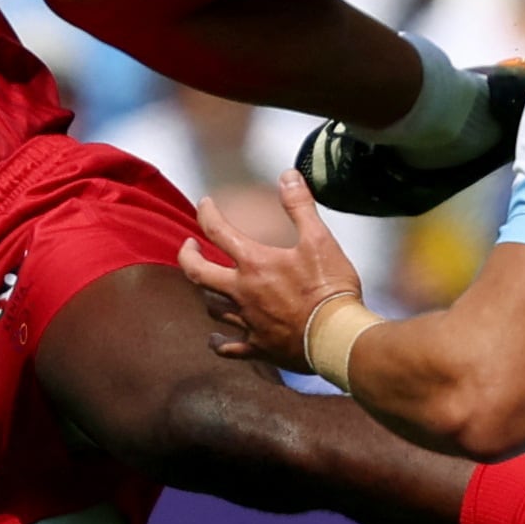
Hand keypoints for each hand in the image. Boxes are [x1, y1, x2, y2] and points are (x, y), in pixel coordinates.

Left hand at [179, 170, 368, 369]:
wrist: (338, 338)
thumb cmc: (330, 288)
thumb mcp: (319, 240)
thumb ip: (300, 206)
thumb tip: (287, 176)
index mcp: (254, 263)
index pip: (217, 231)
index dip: (206, 213)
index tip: (204, 204)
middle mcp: (242, 293)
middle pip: (197, 273)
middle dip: (187, 256)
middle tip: (188, 246)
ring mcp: (248, 322)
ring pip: (211, 307)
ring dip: (206, 293)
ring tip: (206, 286)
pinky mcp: (258, 347)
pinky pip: (229, 347)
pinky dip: (219, 342)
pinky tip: (215, 339)